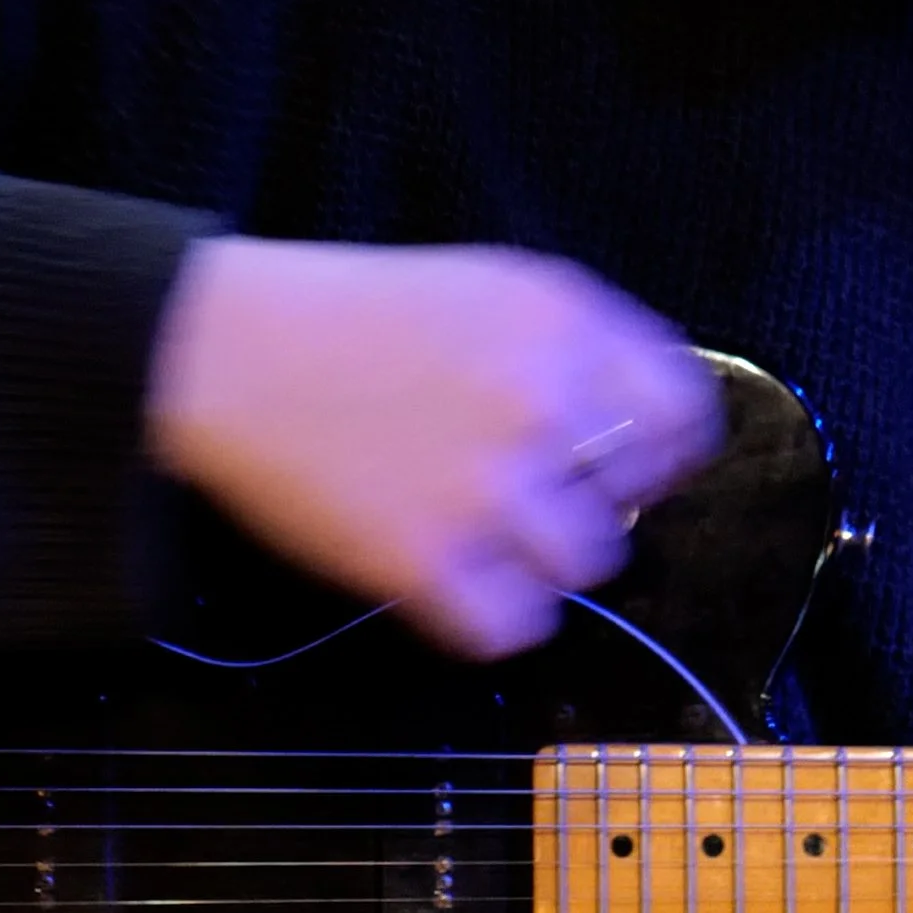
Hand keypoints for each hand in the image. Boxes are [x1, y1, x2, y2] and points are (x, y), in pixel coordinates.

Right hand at [145, 237, 720, 656]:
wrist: (230, 350)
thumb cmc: (358, 317)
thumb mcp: (492, 287)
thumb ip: (585, 343)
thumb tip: (662, 431)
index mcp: (562, 324)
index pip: (683, 415)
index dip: (662, 451)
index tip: (632, 466)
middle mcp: (537, 403)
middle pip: (633, 499)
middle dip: (587, 500)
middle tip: (524, 489)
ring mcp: (482, 487)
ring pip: (585, 566)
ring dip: (544, 558)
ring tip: (486, 531)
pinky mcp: (423, 561)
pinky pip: (515, 626)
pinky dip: (495, 613)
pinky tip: (458, 575)